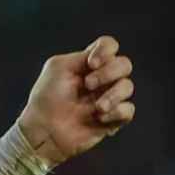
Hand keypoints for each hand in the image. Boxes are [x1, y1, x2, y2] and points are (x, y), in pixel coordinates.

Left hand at [15, 35, 134, 166]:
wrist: (45, 130)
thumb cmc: (47, 97)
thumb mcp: (59, 67)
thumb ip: (82, 56)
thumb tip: (104, 58)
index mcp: (88, 63)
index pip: (110, 45)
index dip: (106, 50)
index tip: (91, 64)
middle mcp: (102, 78)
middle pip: (124, 64)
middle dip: (109, 72)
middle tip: (87, 85)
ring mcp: (109, 97)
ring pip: (128, 86)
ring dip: (113, 94)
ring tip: (96, 107)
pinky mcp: (114, 118)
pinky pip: (129, 109)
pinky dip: (116, 112)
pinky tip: (100, 118)